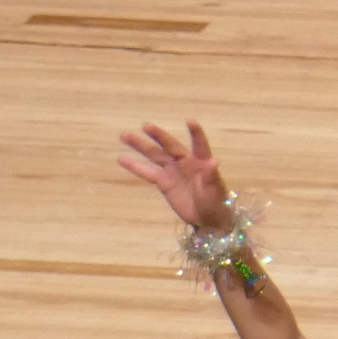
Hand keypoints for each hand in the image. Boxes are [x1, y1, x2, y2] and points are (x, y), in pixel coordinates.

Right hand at [117, 121, 233, 230]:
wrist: (206, 217)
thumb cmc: (215, 201)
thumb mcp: (214, 189)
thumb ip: (211, 175)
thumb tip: (214, 161)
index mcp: (201, 161)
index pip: (198, 144)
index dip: (195, 133)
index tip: (189, 121)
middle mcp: (185, 161)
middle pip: (170, 146)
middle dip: (158, 136)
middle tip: (145, 126)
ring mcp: (172, 171)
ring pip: (154, 155)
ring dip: (140, 146)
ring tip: (125, 136)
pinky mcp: (163, 182)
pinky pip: (147, 172)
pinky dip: (134, 166)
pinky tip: (122, 159)